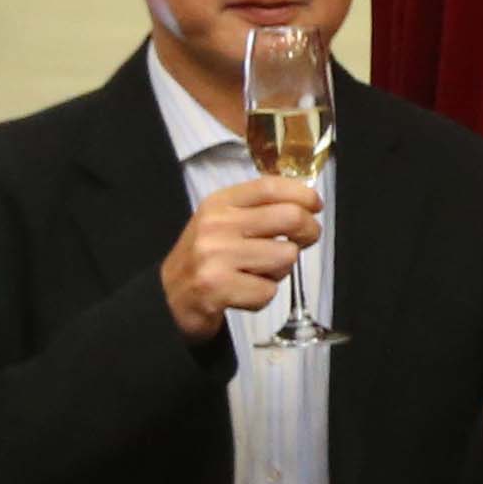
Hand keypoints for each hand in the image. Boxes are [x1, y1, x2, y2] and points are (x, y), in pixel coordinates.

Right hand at [159, 175, 320, 342]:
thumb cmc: (206, 259)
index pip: (270, 186)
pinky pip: (268, 291)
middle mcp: (216, 225)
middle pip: (290, 218)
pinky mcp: (217, 287)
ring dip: (280, 271)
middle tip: (303, 241)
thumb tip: (306, 204)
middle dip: (309, 232)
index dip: (302, 194)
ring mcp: (215, 256)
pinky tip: (243, 293)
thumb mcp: (222, 222)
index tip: (315, 205)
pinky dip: (262, 297)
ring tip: (258, 273)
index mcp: (219, 203)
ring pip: (285, 257)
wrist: (167, 297)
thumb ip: (258, 210)